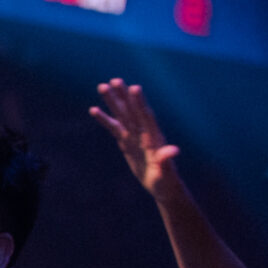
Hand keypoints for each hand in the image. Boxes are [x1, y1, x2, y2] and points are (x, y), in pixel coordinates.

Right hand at [91, 78, 182, 198]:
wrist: (162, 187)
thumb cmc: (166, 181)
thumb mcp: (166, 173)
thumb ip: (167, 160)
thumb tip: (173, 150)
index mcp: (154, 138)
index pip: (145, 117)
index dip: (140, 103)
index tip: (134, 88)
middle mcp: (144, 133)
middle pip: (132, 111)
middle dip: (123, 96)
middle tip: (114, 80)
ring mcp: (135, 137)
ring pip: (122, 115)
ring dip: (113, 101)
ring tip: (102, 86)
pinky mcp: (127, 143)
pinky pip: (114, 128)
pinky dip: (105, 119)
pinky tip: (93, 109)